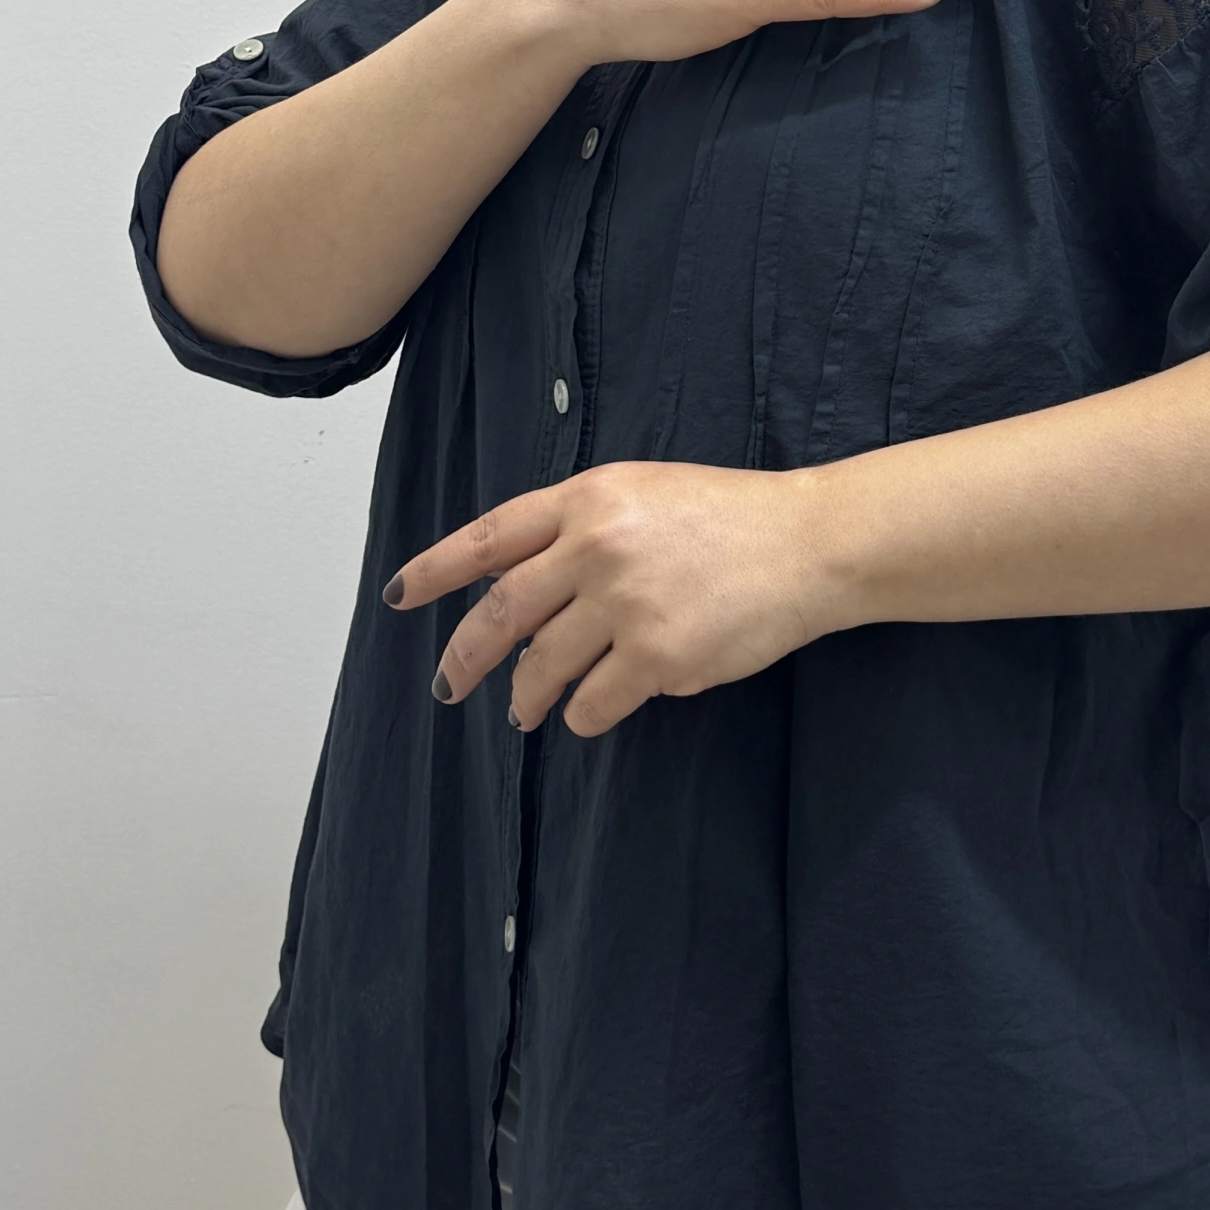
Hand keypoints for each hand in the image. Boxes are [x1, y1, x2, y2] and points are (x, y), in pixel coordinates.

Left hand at [386, 460, 838, 736]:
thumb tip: (520, 587)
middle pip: (501, 612)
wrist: (809, 543)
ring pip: (542, 667)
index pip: (490, 537)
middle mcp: (597, 546)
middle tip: (449, 685)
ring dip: (527, 696)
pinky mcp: (657, 656)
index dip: (437, 569)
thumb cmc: (732, 517)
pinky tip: (591, 713)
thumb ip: (581, 528)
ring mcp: (625, 603)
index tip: (401, 595)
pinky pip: (594, 702)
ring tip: (526, 711)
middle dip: (465, 656)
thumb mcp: (644, 494)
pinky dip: (585, 715)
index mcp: (589, 499)